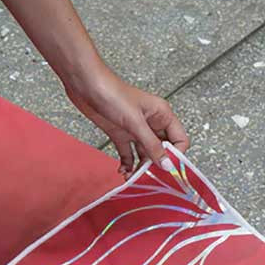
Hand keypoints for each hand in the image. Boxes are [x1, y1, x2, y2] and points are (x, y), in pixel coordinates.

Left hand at [65, 67, 189, 175]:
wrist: (85, 85)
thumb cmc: (113, 94)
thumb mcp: (135, 122)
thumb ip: (151, 145)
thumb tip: (167, 165)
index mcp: (162, 115)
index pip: (179, 139)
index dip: (176, 155)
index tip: (168, 170)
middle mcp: (152, 123)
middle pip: (162, 150)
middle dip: (157, 165)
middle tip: (150, 179)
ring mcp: (136, 129)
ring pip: (145, 154)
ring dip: (140, 168)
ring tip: (134, 179)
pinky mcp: (121, 134)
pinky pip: (128, 154)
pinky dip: (127, 164)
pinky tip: (123, 172)